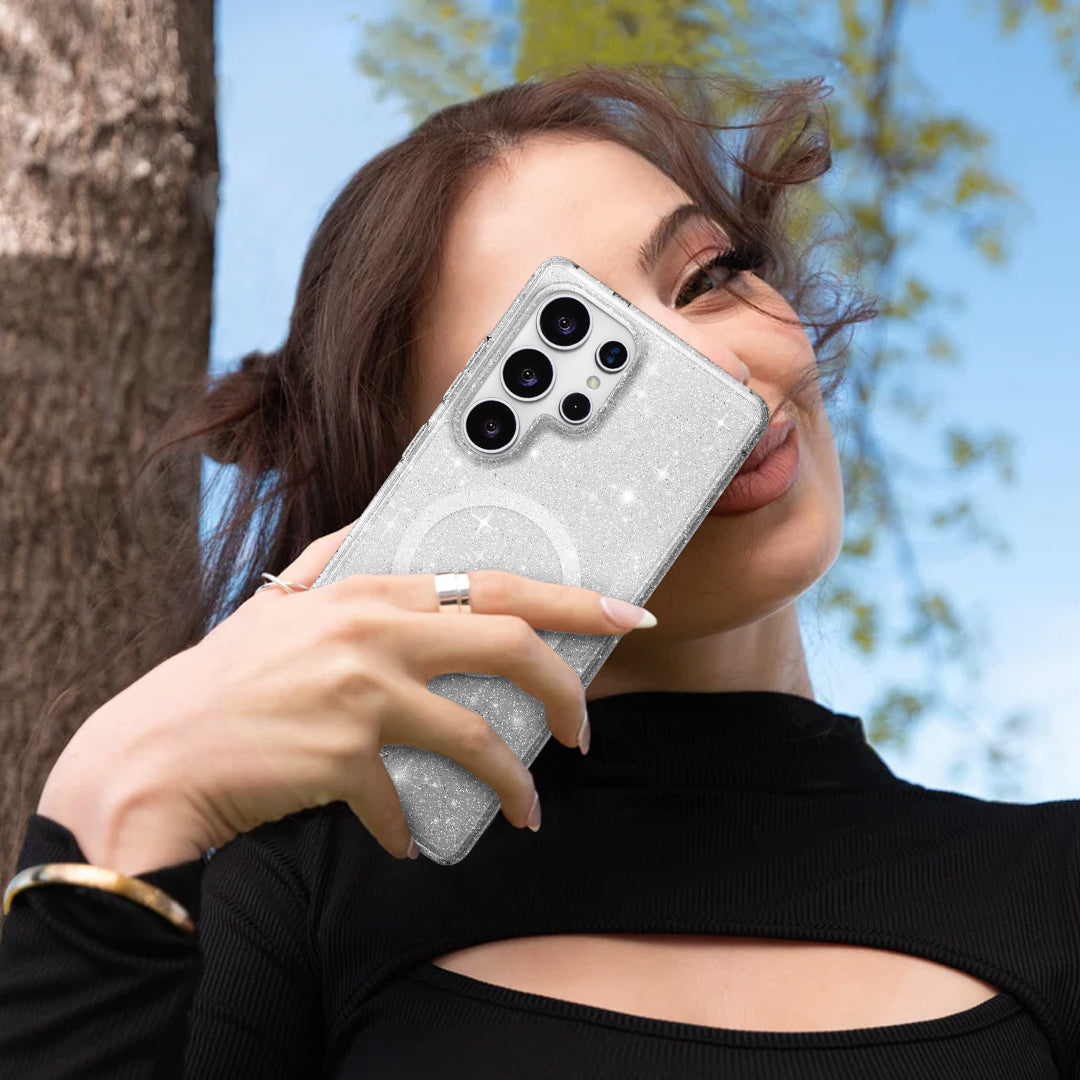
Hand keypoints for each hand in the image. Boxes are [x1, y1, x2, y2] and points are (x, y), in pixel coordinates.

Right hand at [38, 523, 655, 872]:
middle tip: (584, 731)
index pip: (498, 582)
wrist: (160, 750)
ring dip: (512, 784)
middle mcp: (374, 631)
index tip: (626, 612)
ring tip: (525, 809)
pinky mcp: (342, 756)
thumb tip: (380, 527)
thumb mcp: (284, 599)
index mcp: (373, 590)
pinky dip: (412, 830)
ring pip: (476, 739)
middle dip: (567, 690)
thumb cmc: (229, 677)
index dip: (573, 598)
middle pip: (509, 644)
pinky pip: (404, 805)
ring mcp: (360, 693)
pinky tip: (409, 841)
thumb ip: (338, 556)